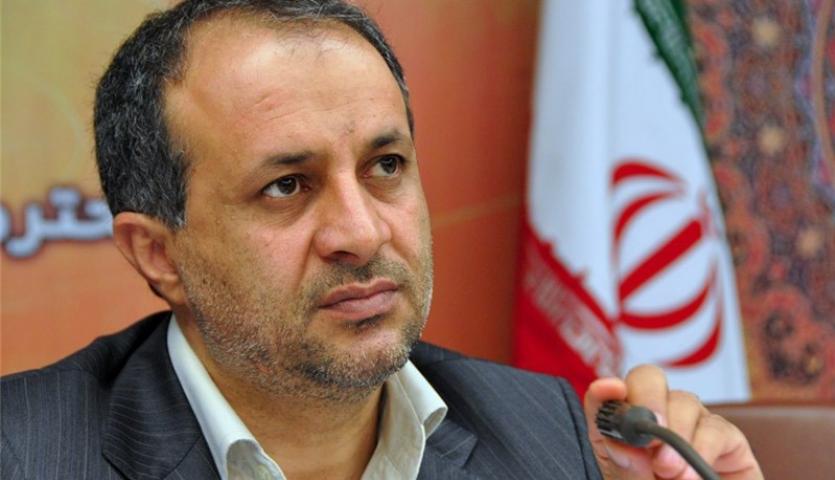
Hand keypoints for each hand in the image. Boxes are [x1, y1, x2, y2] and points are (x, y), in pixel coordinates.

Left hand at [583, 365, 762, 478]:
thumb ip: (628, 470)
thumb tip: (623, 445)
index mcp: (622, 433)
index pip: (606, 399)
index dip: (604, 391)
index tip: (608, 390)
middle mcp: (656, 421)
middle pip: (647, 380)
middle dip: (647, 400)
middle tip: (649, 438)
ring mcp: (691, 425)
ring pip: (683, 401)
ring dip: (676, 434)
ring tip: (671, 472)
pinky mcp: (727, 440)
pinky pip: (716, 427)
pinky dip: (703, 447)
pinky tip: (693, 474)